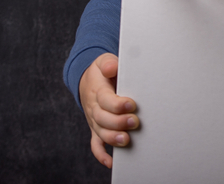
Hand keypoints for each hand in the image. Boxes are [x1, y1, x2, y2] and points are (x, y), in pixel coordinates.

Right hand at [79, 53, 138, 167]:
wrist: (88, 81)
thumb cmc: (102, 72)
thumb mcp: (103, 61)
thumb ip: (108, 63)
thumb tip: (112, 68)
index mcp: (97, 91)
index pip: (105, 100)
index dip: (117, 104)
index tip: (132, 104)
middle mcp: (94, 108)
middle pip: (102, 119)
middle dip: (118, 122)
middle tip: (135, 122)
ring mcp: (94, 121)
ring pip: (100, 133)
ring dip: (112, 138)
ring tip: (126, 140)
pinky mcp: (96, 129)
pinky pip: (96, 145)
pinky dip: (101, 155)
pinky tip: (111, 162)